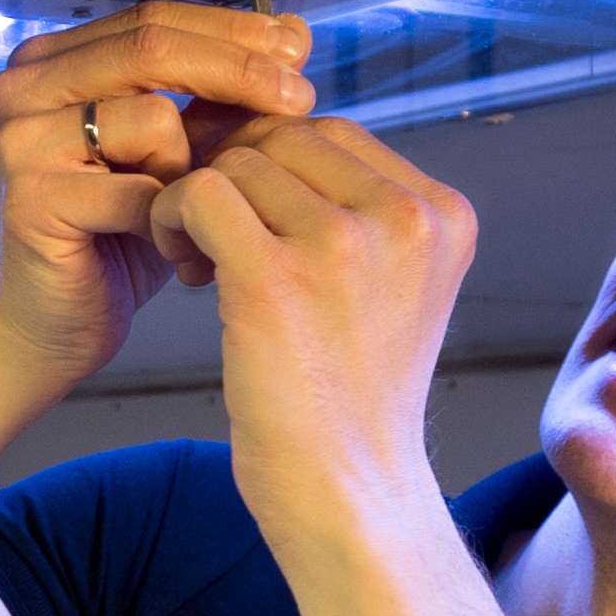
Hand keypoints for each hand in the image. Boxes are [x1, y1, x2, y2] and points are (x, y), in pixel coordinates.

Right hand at [0, 2, 313, 384]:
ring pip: (151, 116)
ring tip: (192, 215)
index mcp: (52, 61)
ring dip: (193, 168)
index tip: (297, 49)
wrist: (58, 322)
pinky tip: (177, 252)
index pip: (152, 18)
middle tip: (298, 100)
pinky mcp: (31, 198)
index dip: (230, 29)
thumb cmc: (120, 234)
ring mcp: (19, 140)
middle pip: (151, 47)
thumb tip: (293, 31)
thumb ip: (216, 90)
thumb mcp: (177, 148)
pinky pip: (140, 190)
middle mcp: (21, 86)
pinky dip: (172, 221)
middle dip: (238, 71)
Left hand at [149, 118, 479, 540]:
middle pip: (284, 136)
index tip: (256, 224)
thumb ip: (355, 206)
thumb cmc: (350, 393)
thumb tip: (264, 124)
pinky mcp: (276, 279)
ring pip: (238, 162)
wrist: (349, 492)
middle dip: (235, 175)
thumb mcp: (390, 284)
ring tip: (201, 264)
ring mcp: (344, 246)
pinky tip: (183, 268)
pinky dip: (171, 218)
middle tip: (215, 241)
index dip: (274, 164)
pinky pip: (199, 194)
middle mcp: (407, 219)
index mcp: (444, 213)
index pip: (334, 132)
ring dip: (199, 200)